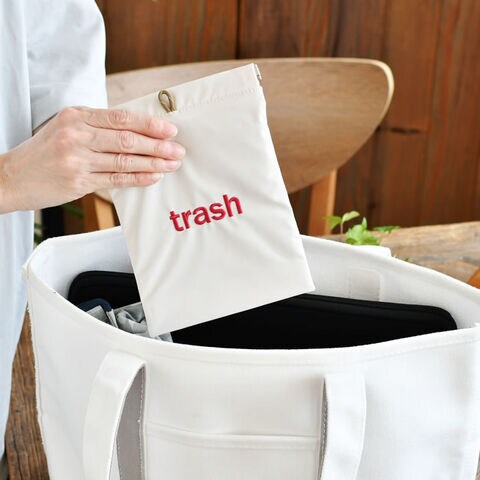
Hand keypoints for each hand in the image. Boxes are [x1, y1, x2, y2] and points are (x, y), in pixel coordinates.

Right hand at [0, 106, 184, 212]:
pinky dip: (138, 178)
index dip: (149, 124)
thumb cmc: (44, 151)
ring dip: (153, 163)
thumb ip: (98, 127)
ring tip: (172, 164)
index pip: (120, 118)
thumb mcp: (66, 127)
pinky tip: (154, 177)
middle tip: (178, 150)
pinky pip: (116, 179)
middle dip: (157, 146)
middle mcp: (76, 136)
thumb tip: (137, 130)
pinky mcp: (79, 183)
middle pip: (127, 139)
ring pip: (124, 160)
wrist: (13, 176)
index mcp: (76, 116)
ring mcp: (77, 160)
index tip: (170, 130)